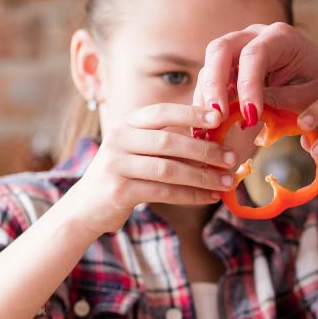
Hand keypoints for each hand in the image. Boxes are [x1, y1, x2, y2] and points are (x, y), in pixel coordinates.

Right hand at [66, 103, 237, 233]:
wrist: (86, 207)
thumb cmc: (123, 175)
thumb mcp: (138, 151)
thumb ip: (166, 142)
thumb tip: (214, 143)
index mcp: (126, 124)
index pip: (161, 112)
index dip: (191, 113)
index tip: (219, 117)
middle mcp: (118, 140)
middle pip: (169, 142)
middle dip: (204, 150)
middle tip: (231, 157)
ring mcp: (117, 165)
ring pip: (169, 169)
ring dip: (202, 176)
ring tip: (226, 181)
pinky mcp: (119, 190)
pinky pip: (164, 192)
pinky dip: (191, 195)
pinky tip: (210, 197)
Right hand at [196, 23, 317, 125]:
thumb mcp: (308, 97)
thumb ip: (279, 101)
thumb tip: (247, 113)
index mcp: (281, 37)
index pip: (253, 55)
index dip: (247, 85)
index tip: (250, 116)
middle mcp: (255, 35)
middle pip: (221, 50)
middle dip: (215, 85)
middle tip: (216, 116)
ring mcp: (240, 46)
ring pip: (211, 63)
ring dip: (207, 95)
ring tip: (209, 124)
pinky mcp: (232, 64)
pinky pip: (213, 78)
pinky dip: (209, 99)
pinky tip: (209, 122)